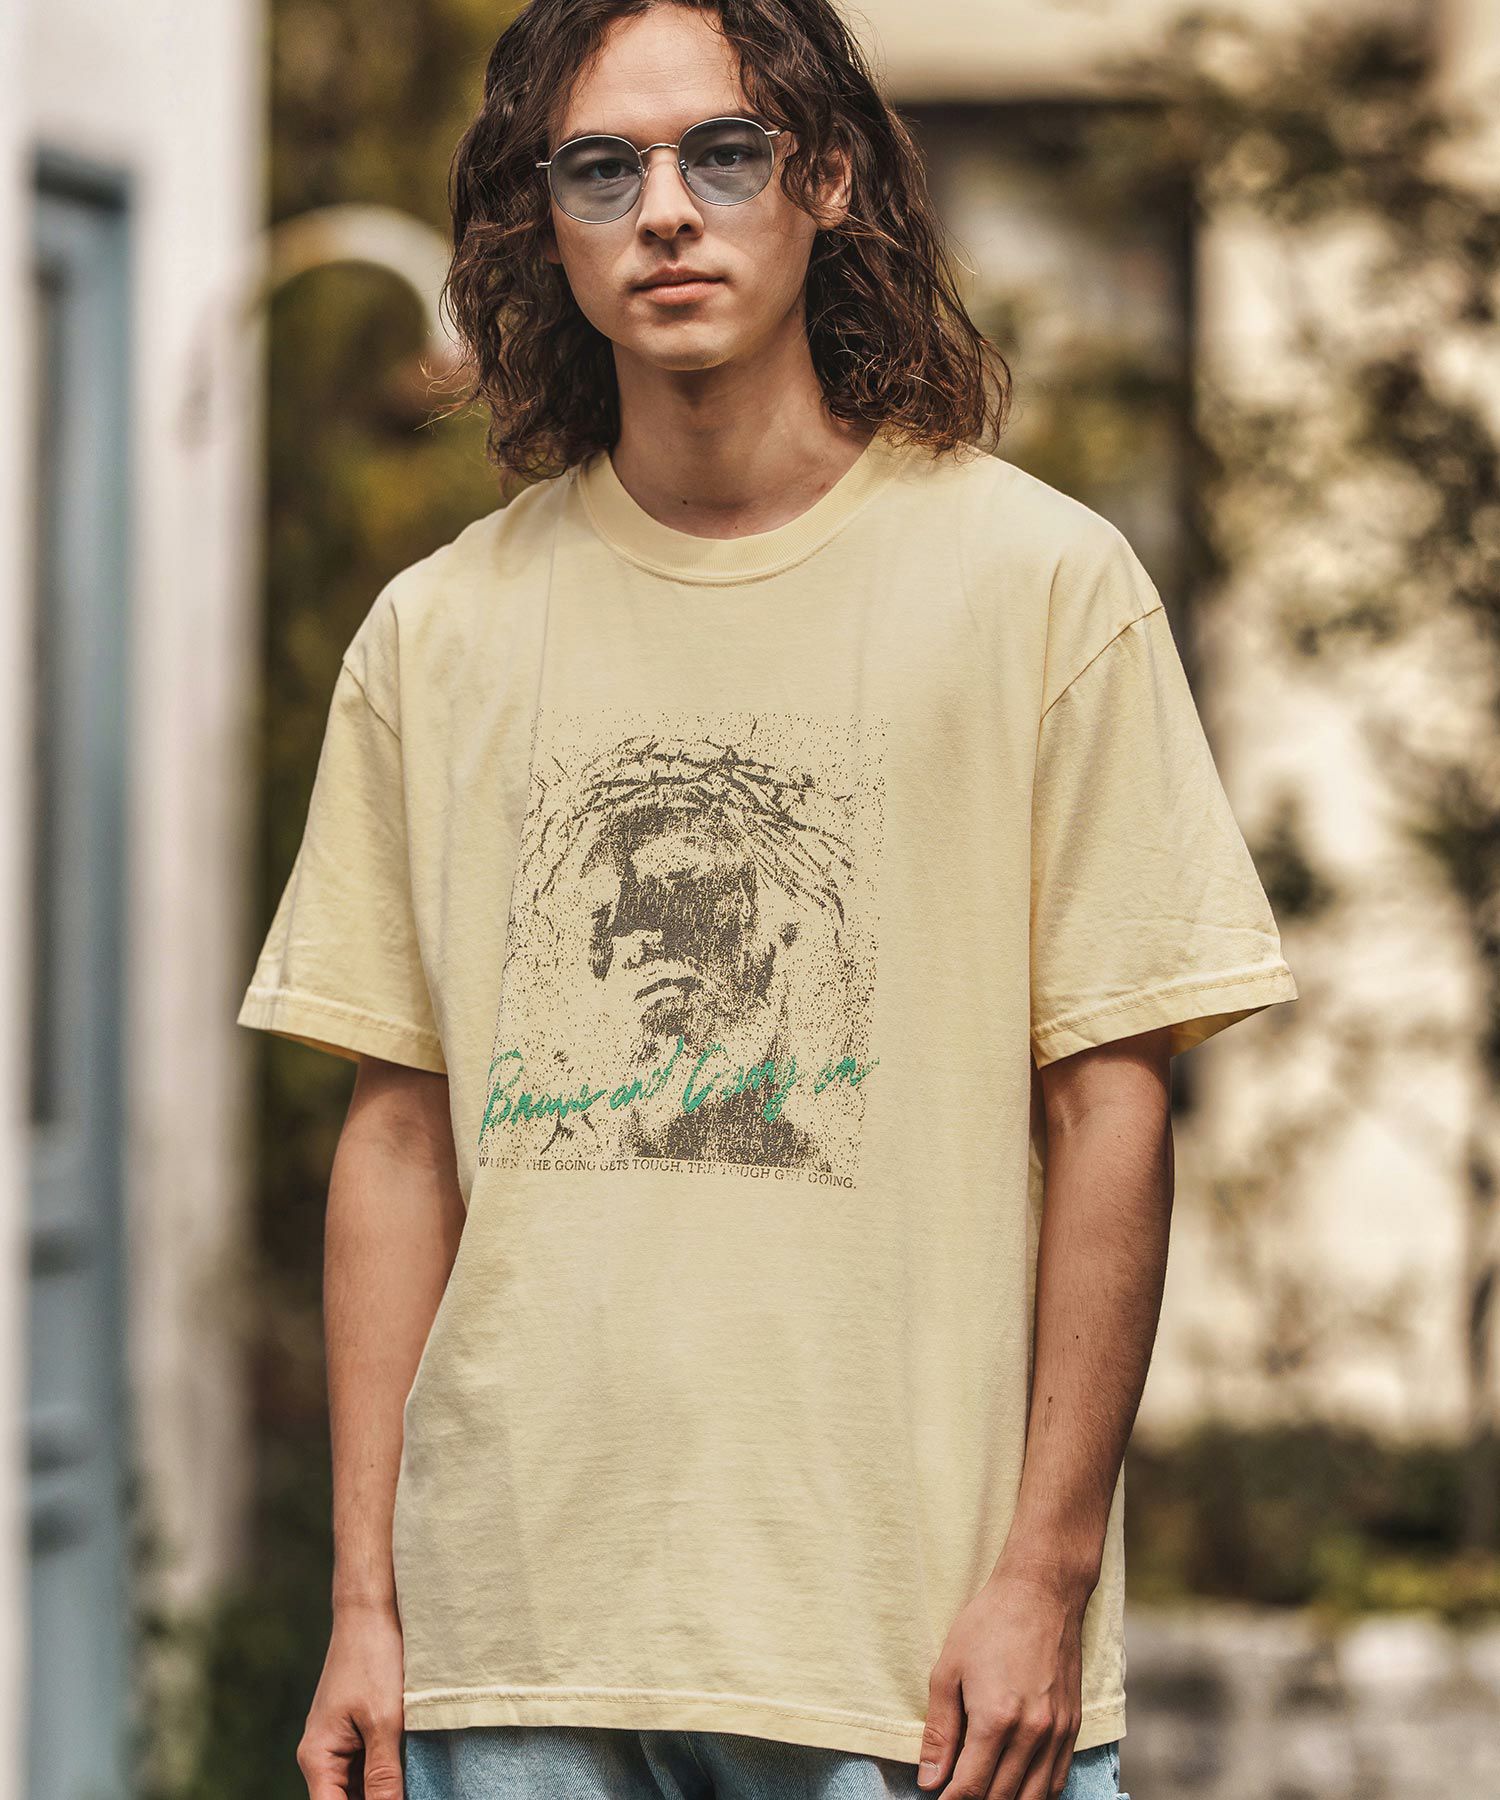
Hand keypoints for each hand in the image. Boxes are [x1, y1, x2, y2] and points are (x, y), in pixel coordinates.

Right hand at [297, 1598, 406, 1798]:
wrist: (370, 1611)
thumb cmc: (373, 1659)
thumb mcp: (385, 1722)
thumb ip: (384, 1776)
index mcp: (318, 1758)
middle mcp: (322, 1757)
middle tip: (411, 1789)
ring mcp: (338, 1744)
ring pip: (359, 1787)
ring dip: (383, 1789)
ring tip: (414, 1781)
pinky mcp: (354, 1732)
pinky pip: (367, 1767)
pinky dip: (386, 1773)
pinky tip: (412, 1771)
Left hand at [916, 1558, 1088, 1799]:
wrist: (1041, 1593)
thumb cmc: (988, 1625)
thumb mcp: (948, 1671)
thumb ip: (939, 1732)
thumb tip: (929, 1781)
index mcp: (996, 1720)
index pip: (971, 1788)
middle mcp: (1032, 1733)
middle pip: (1001, 1798)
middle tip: (957, 1795)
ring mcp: (1057, 1732)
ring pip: (1032, 1797)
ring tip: (983, 1794)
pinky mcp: (1073, 1726)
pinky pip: (1057, 1780)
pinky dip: (1035, 1794)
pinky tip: (1016, 1789)